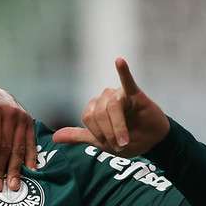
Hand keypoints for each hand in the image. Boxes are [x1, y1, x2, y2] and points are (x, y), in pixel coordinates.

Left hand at [0, 87, 36, 191]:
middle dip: (2, 168)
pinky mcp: (30, 122)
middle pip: (7, 147)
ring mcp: (22, 118)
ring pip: (20, 147)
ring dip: (16, 168)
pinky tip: (30, 172)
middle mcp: (10, 113)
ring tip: (13, 185)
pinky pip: (31, 143)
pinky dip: (31, 158)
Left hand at [53, 57, 169, 155]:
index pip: (88, 117)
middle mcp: (105, 98)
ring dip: (118, 127)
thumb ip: (78, 136)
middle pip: (98, 112)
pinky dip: (124, 71)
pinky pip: (127, 81)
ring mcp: (120, 94)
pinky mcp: (135, 94)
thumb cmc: (126, 139)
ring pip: (111, 106)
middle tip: (120, 145)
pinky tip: (119, 61)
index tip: (110, 145)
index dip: (98, 133)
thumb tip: (54, 137)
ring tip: (126, 141)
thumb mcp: (100, 141)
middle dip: (108, 132)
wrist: (152, 141)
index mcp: (95, 107)